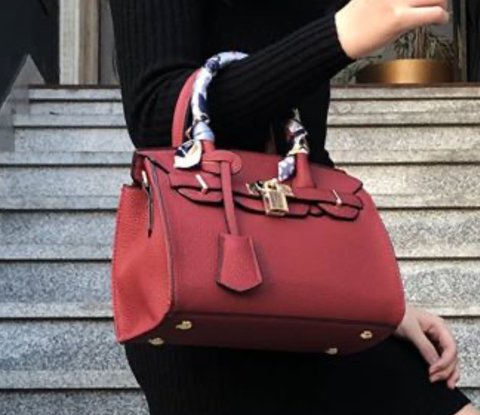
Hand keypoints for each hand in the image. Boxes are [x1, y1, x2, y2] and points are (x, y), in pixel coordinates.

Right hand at [335, 0, 449, 59]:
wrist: (341, 36)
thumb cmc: (354, 20)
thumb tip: (409, 0)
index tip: (421, 1)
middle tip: (436, 0)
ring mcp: (397, 2)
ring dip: (442, 3)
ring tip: (439, 9)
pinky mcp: (399, 19)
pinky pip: (432, 13)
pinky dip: (441, 16)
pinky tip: (440, 20)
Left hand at [393, 304, 459, 388]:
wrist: (386, 312)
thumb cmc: (397, 314)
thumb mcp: (411, 331)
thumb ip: (424, 346)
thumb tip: (434, 363)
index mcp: (439, 325)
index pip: (451, 347)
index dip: (445, 362)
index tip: (434, 370)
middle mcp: (440, 332)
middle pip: (452, 355)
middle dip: (447, 369)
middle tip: (435, 379)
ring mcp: (435, 338)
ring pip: (448, 358)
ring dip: (448, 371)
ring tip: (445, 384)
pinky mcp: (429, 343)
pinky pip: (440, 357)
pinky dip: (442, 368)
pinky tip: (440, 375)